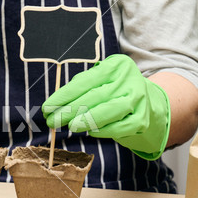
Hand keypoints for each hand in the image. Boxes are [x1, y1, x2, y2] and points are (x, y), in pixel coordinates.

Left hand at [42, 54, 170, 159]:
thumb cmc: (115, 92)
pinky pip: (120, 126)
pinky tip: (91, 131)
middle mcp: (129, 80)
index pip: (84, 82)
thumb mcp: (100, 82)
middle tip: (52, 121)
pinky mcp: (143, 119)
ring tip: (70, 126)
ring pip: (109, 110)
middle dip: (69, 110)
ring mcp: (138, 99)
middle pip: (94, 96)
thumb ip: (80, 89)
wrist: (150, 104)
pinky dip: (104, 130)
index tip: (47, 108)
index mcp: (116, 66)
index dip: (63, 96)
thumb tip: (54, 105)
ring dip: (87, 119)